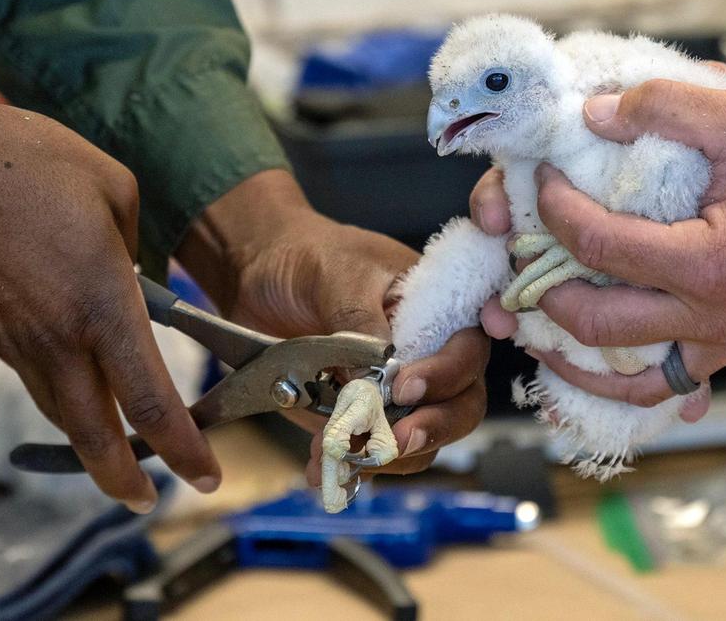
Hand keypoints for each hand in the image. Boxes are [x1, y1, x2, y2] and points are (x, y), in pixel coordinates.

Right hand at [0, 55, 221, 511]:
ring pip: (60, 410)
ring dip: (90, 441)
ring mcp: (14, 339)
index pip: (150, 399)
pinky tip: (72, 376)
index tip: (206, 475)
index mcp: (103, 302)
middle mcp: (59, 335)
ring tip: (114, 451)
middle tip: (147, 499)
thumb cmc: (23, 160)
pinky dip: (58, 391)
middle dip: (124, 478)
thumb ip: (138, 244)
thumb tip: (134, 275)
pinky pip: (30, 375)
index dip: (182, 447)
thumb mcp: (112, 185)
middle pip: (95, 433)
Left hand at [177, 171, 489, 482]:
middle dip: (431, 429)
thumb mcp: (339, 274)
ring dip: (384, 456)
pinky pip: (370, 453)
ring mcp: (395, 393)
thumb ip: (362, 321)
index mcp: (438, 310)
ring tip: (338, 455)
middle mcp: (428, 356)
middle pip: (460, 406)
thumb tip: (377, 377)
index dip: (446, 376)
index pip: (467, 352)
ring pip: (420, 441)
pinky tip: (318, 469)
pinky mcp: (358, 418)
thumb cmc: (309, 256)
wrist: (257, 272)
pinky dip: (349, 468)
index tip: (403, 388)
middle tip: (391, 440)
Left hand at [470, 78, 725, 410]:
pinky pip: (662, 386)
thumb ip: (662, 107)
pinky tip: (585, 360)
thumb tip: (589, 115)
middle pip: (597, 324)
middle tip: (520, 255)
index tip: (540, 180)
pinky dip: (615, 380)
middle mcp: (713, 317)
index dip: (553, 209)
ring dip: (568, 355)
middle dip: (543, 291)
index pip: (597, 245)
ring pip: (625, 377)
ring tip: (531, 324)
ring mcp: (723, 343)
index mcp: (709, 261)